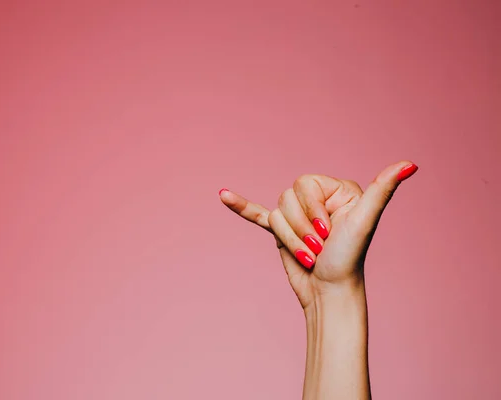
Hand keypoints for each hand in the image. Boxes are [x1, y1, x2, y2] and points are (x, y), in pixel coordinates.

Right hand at [219, 161, 417, 308]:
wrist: (329, 293)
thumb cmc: (349, 259)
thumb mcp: (364, 220)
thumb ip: (382, 189)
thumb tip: (410, 164)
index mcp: (335, 189)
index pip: (304, 184)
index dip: (311, 210)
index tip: (328, 232)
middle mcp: (316, 198)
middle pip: (286, 198)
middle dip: (299, 228)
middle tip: (318, 247)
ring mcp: (297, 215)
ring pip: (275, 214)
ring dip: (288, 239)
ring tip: (308, 254)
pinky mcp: (281, 231)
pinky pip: (257, 214)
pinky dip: (241, 207)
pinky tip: (224, 195)